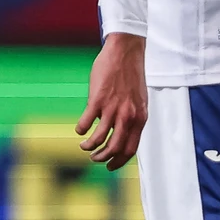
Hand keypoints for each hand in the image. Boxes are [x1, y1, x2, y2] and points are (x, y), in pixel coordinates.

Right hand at [77, 32, 146, 170]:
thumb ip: (133, 118)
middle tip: (94, 158)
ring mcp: (113, 108)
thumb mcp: (139, 101)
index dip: (119, 162)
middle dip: (102, 158)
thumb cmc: (131, 77)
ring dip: (88, 147)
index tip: (109, 167)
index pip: (130, 149)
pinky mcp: (97, 100)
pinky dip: (80, 130)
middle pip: (114, 148)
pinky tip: (79, 128)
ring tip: (84, 145)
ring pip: (98, 139)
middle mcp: (128, 116)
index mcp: (140, 118)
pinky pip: (85, 123)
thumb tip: (122, 134)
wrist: (126, 53)